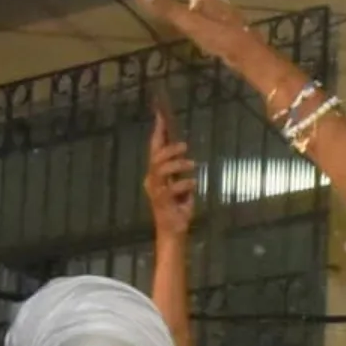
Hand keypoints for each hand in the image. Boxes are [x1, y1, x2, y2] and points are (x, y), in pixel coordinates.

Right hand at [144, 112, 197, 238]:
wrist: (173, 230)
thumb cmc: (177, 206)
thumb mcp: (180, 183)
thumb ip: (178, 168)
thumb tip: (182, 147)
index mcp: (155, 174)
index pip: (155, 148)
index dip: (158, 131)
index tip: (162, 115)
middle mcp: (152, 180)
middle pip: (155, 158)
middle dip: (169, 149)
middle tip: (185, 146)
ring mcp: (155, 191)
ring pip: (160, 170)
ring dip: (177, 164)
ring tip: (192, 164)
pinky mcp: (162, 202)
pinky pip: (171, 189)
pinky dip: (184, 184)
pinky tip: (193, 184)